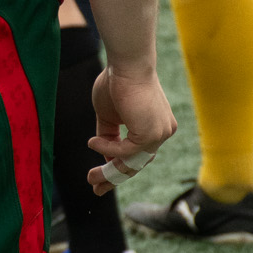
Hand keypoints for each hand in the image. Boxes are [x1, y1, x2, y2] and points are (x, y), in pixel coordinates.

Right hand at [87, 66, 175, 195]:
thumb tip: (102, 152)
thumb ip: (109, 134)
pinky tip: (92, 143)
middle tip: (94, 187)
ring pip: (131, 162)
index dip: (118, 167)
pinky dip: (107, 150)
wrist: (126, 65)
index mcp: (156, 126)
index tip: (100, 179)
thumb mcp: (109, 115)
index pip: (138, 154)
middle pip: (137, 163)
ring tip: (90, 177)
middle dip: (113, 178)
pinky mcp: (152, 134)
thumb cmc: (116, 82)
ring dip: (109, 172)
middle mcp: (162, 131)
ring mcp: (160, 134)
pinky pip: (125, 152)